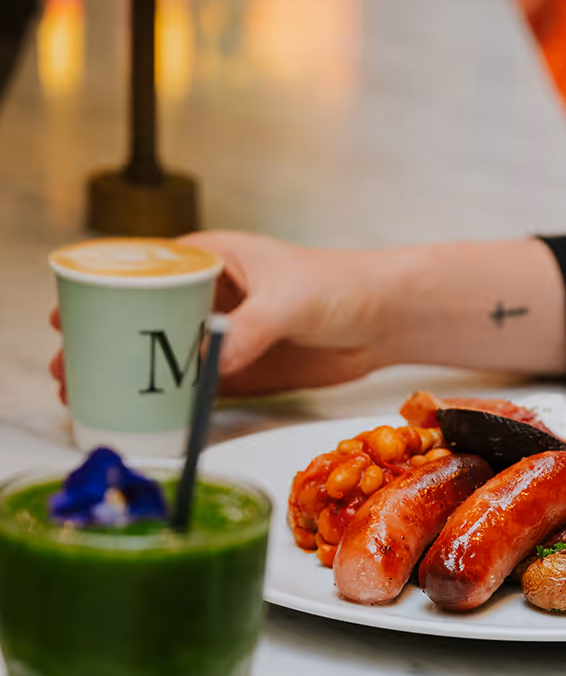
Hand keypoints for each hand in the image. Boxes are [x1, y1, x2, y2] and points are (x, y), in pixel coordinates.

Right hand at [49, 232, 385, 403]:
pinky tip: (145, 416)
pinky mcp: (243, 370)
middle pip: (144, 318)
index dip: (104, 295)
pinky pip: (198, 386)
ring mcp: (225, 334)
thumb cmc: (341, 286)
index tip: (70, 315)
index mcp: (213, 259)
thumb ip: (248, 331)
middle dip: (106, 341)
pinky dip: (172, 400)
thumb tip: (210, 363)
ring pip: (166, 355)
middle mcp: (212, 296)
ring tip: (90, 396)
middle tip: (69, 368)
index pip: (145, 273)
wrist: (386, 319)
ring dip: (131, 375)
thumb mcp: (288, 302)